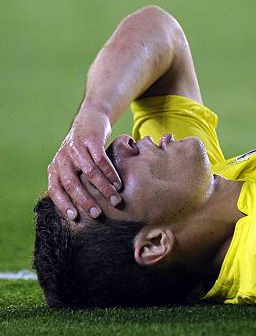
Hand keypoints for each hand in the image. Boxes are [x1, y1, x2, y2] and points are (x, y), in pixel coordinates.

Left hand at [47, 106, 121, 220]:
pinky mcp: (91, 140)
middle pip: (71, 183)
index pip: (55, 189)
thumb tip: (82, 210)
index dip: (63, 204)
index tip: (75, 217)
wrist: (91, 118)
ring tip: (115, 200)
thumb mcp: (74, 164)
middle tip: (97, 214)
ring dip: (104, 188)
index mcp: (56, 167)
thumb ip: (74, 181)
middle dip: (85, 200)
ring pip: (90, 173)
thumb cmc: (84, 149)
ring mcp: (76, 148)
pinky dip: (111, 173)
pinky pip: (101, 160)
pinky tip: (119, 183)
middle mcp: (63, 158)